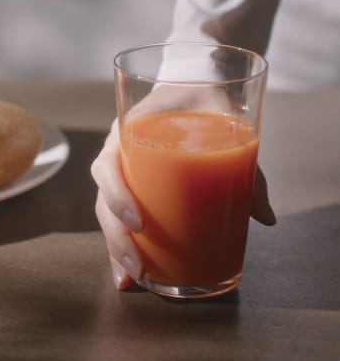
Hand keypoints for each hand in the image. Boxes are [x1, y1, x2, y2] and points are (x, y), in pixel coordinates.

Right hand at [91, 110, 276, 289]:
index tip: (138, 221)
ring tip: (132, 278)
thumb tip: (264, 217)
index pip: (107, 164)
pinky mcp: (133, 190)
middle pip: (102, 198)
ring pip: (107, 214)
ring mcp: (123, 173)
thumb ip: (244, 161)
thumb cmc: (201, 97)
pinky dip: (121, 247)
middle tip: (138, 266)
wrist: (191, 88)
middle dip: (116, 237)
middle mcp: (117, 155)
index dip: (117, 194)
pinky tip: (127, 276)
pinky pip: (119, 218)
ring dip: (116, 248)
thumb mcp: (223, 115)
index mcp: (127, 132)